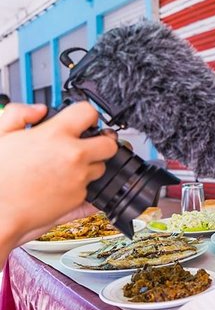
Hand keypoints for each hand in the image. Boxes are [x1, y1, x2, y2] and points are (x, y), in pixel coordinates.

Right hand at [0, 102, 117, 250]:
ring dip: (89, 165)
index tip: (84, 119)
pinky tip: (61, 185)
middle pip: (108, 144)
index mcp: (55, 135)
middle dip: (100, 142)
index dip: (86, 114)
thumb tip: (38, 110)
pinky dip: (80, 186)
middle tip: (88, 144)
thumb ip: (18, 114)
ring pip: (100, 167)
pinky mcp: (79, 199)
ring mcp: (79, 178)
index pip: (88, 113)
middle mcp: (73, 156)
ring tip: (66, 168)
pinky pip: (90, 188)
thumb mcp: (0, 135)